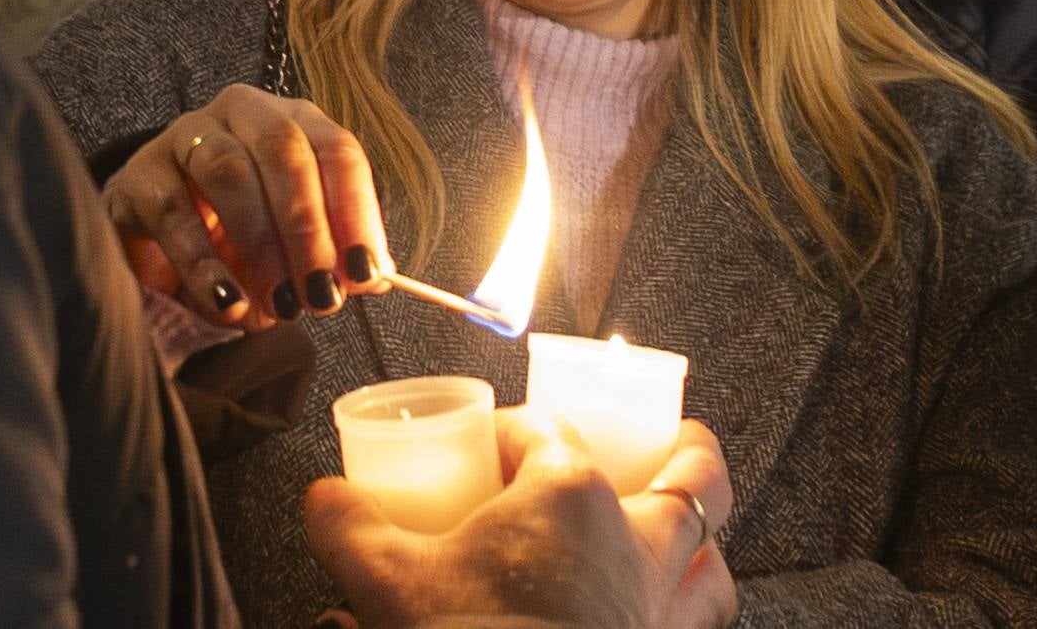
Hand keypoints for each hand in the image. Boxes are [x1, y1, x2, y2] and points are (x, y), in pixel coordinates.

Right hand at [103, 84, 393, 326]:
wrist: (158, 233)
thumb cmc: (242, 231)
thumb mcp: (297, 241)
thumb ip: (334, 252)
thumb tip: (370, 275)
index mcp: (295, 120)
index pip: (337, 150)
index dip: (355, 211)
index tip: (364, 270)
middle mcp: (243, 113)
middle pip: (284, 153)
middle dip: (308, 229)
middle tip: (321, 294)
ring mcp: (185, 136)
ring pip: (229, 172)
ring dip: (262, 245)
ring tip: (282, 305)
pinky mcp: (140, 176)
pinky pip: (174, 213)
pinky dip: (206, 266)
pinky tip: (230, 304)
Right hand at [305, 410, 736, 628]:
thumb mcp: (384, 578)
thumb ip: (347, 526)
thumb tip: (323, 498)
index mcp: (568, 492)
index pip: (547, 430)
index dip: (515, 427)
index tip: (485, 446)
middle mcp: (632, 539)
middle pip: (691, 478)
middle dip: (686, 453)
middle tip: (673, 439)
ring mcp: (658, 608)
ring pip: (713, 562)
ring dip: (707, 545)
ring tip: (695, 538)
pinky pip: (698, 628)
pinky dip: (691, 615)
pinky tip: (666, 620)